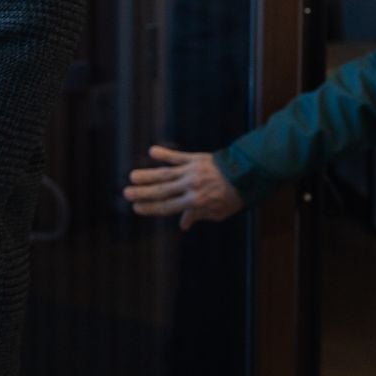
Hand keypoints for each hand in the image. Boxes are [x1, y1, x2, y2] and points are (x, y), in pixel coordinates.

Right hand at [125, 145, 244, 229]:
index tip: (136, 207)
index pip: (167, 206)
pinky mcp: (197, 158)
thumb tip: (183, 224)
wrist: (249, 174)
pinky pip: (178, 156)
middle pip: (162, 190)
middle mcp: (191, 187)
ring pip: (165, 174)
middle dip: (143, 192)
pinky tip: (152, 151)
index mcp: (195, 202)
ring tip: (132, 176)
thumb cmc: (234, 196)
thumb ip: (198, 216)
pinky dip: (165, 154)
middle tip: (126, 193)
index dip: (150, 208)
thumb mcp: (218, 213)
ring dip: (148, 175)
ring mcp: (192, 171)